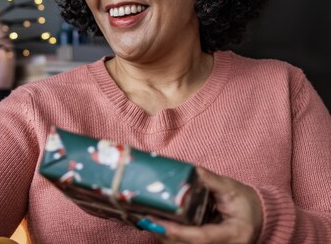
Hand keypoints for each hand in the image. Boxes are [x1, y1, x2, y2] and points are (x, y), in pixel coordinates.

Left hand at [145, 167, 262, 243]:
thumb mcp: (232, 188)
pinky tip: (159, 224)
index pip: (203, 237)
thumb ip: (211, 180)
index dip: (179, 232)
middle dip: (166, 235)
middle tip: (146, 218)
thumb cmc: (246, 202)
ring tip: (148, 219)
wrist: (260, 217)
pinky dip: (171, 236)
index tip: (159, 223)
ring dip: (166, 236)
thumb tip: (191, 169)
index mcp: (234, 233)